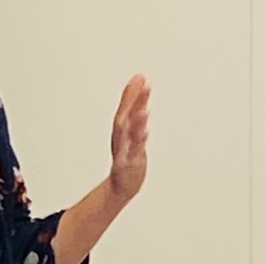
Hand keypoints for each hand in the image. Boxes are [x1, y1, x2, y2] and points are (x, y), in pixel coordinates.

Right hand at [108, 73, 150, 202]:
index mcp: (121, 131)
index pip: (125, 108)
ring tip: (143, 109)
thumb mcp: (130, 132)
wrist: (120, 187)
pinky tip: (144, 132)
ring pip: (128, 134)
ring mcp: (124, 152)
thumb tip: (139, 87)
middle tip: (142, 85)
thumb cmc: (127, 158)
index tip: (140, 77)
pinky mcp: (129, 165)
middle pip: (125, 116)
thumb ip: (134, 109)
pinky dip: (138, 142)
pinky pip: (132, 152)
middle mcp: (121, 139)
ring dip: (135, 121)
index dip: (131, 92)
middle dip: (133, 101)